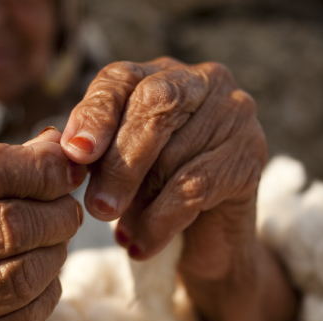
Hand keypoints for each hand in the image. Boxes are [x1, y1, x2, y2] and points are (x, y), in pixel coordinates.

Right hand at [0, 127, 84, 320]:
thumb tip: (60, 151)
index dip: (36, 170)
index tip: (67, 171)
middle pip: (5, 228)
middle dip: (54, 214)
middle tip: (69, 210)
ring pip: (19, 277)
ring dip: (55, 253)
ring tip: (58, 239)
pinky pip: (22, 319)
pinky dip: (47, 292)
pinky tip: (44, 276)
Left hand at [59, 57, 266, 280]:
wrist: (204, 244)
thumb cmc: (151, 196)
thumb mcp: (115, 168)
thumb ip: (96, 151)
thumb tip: (72, 150)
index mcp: (162, 74)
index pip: (123, 78)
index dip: (97, 113)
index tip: (76, 152)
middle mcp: (204, 82)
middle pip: (155, 105)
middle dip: (120, 161)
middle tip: (98, 207)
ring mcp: (235, 115)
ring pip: (175, 153)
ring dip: (141, 201)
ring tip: (123, 232)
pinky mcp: (251, 156)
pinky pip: (195, 187)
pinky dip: (161, 221)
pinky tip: (141, 244)